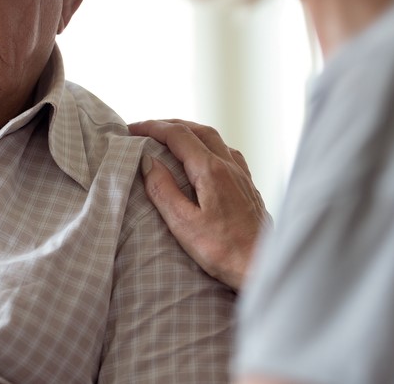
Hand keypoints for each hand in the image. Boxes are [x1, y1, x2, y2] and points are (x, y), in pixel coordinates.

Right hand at [131, 119, 270, 290]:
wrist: (262, 268)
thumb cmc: (224, 251)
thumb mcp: (183, 224)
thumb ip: (163, 189)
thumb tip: (148, 161)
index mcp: (211, 171)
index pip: (178, 135)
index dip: (153, 128)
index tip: (131, 129)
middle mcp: (230, 166)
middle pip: (197, 130)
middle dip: (169, 125)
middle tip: (146, 131)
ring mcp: (242, 175)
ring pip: (214, 139)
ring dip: (189, 132)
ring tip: (169, 139)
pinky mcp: (248, 186)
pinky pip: (226, 152)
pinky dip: (207, 145)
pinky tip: (201, 158)